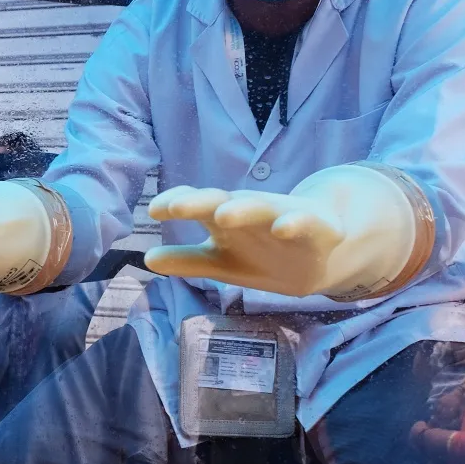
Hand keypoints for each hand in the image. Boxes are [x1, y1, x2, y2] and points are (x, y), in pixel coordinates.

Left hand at [147, 187, 345, 295]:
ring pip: (261, 208)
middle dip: (200, 202)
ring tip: (222, 215)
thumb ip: (188, 261)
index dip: (177, 203)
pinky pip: (304, 223)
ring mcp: (282, 216)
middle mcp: (250, 212)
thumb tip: (147, 259)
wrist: (317, 252)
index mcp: (225, 217)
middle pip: (223, 202)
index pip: (197, 203)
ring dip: (242, 209)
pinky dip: (294, 224)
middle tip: (176, 207)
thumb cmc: (260, 252)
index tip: (155, 209)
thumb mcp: (222, 261)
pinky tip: (283, 228)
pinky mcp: (315, 228)